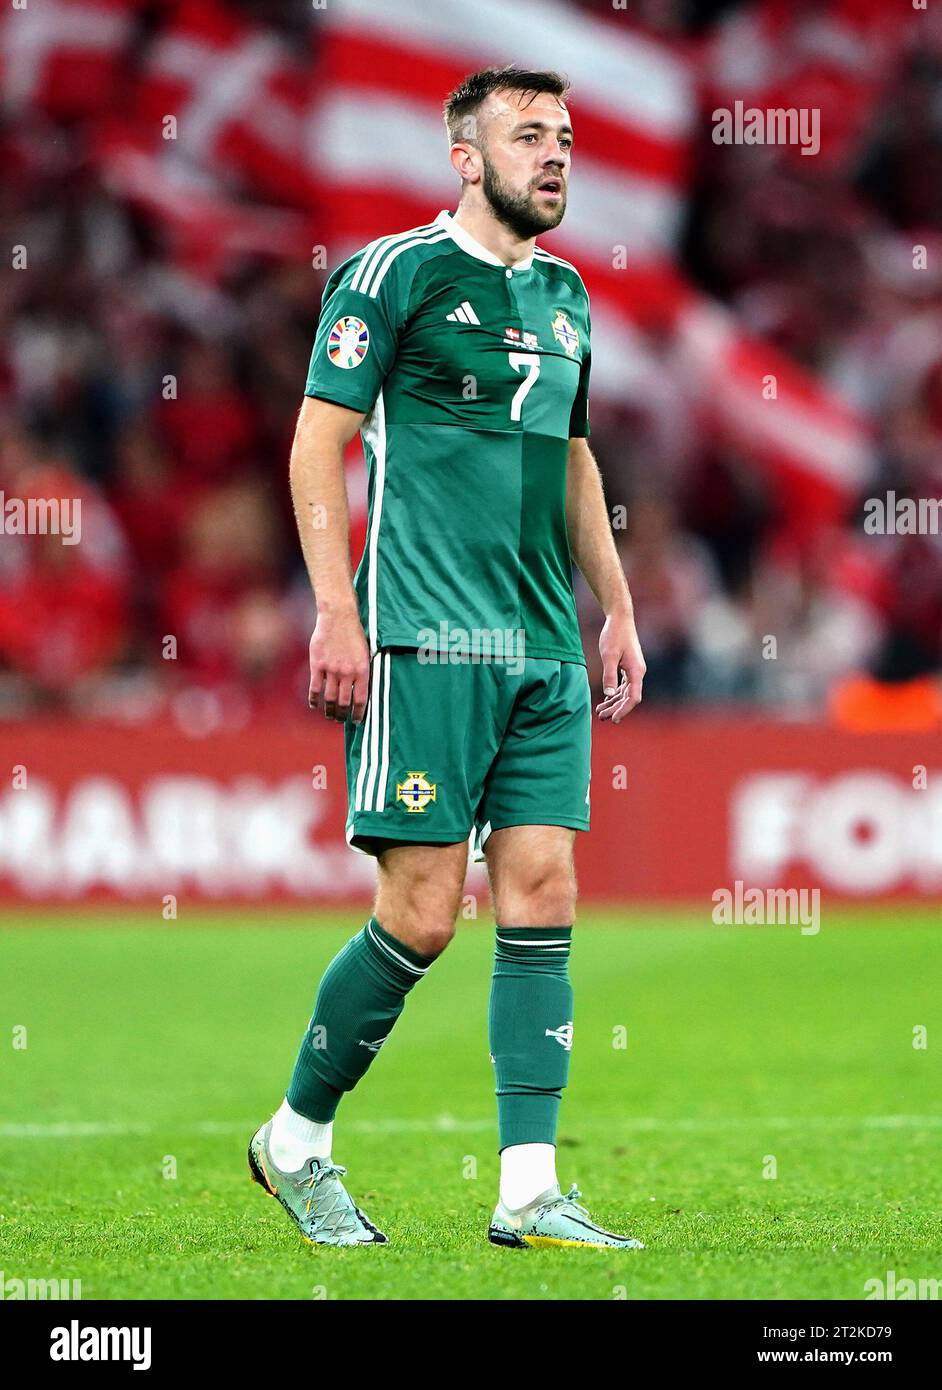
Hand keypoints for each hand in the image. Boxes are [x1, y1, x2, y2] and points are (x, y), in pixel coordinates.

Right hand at [308, 608, 370, 722]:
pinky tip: (314, 705)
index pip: (360, 699)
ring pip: (330, 698)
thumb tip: (363, 690)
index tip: (356, 721)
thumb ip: (363, 671)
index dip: (358, 713)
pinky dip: (314, 699)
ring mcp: (331, 670)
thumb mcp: (366, 653)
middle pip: (344, 702)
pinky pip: (315, 688)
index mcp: (362, 670)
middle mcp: (347, 673)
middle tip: (341, 720)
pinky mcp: (317, 665)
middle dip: (342, 715)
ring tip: (330, 716)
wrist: (338, 617)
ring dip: (330, 710)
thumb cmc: (354, 634)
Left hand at [595, 610, 645, 722]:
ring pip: (626, 692)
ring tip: (600, 712)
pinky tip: (606, 700)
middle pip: (629, 698)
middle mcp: (638, 672)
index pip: (633, 698)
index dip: (624, 710)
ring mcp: (633, 670)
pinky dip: (615, 694)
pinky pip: (623, 685)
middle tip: (601, 717)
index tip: (613, 719)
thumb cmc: (615, 634)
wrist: (620, 618)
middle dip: (616, 709)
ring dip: (614, 703)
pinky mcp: (628, 666)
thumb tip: (609, 694)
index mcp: (636, 671)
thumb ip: (609, 675)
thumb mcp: (609, 655)